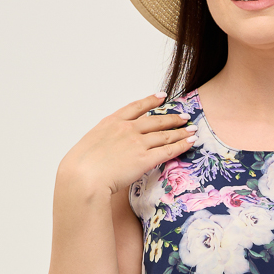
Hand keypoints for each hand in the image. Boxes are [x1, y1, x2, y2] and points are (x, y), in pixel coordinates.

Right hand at [56, 91, 194, 202]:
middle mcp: (127, 129)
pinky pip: (168, 150)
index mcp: (111, 122)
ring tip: (192, 129)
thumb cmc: (81, 166)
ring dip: (181, 131)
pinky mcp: (145, 159)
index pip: (135, 107)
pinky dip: (182, 145)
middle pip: (155, 120)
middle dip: (172, 118)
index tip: (161, 96)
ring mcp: (137, 143)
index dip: (151, 101)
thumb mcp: (90, 144)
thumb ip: (104, 141)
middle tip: (184, 116)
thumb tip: (108, 147)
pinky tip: (190, 142)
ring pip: (165, 135)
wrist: (84, 176)